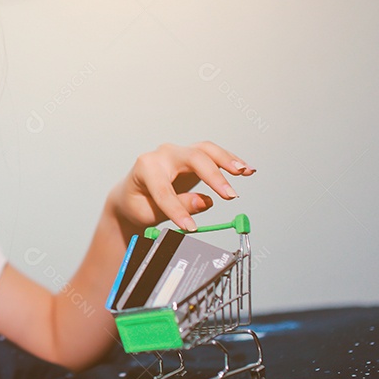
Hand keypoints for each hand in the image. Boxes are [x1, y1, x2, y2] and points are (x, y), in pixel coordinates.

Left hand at [108, 141, 255, 234]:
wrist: (132, 192)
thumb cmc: (137, 202)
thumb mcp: (148, 211)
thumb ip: (174, 207)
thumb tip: (204, 202)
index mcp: (145, 168)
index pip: (165, 189)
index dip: (178, 210)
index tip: (190, 227)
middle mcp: (162, 155)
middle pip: (192, 159)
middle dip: (213, 177)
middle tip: (230, 196)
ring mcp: (178, 153)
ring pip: (206, 150)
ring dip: (227, 161)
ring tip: (244, 172)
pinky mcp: (191, 156)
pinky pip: (213, 154)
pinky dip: (230, 160)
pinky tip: (246, 169)